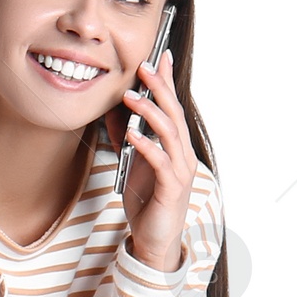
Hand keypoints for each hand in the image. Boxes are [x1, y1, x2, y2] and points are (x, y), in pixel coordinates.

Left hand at [103, 46, 193, 271]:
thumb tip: (113, 112)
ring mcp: (180, 171)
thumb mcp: (132, 164)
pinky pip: (161, 162)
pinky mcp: (171, 189)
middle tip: (144, 67)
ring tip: (131, 97)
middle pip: (174, 114)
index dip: (167, 82)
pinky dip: (147, 146)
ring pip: (170, 134)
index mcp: (175, 147)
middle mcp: (183, 155)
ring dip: (150, 113)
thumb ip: (125, 138)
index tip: (160, 56)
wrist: (155, 240)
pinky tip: (132, 135)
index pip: (172, 107)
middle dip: (159, 88)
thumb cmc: (147, 203)